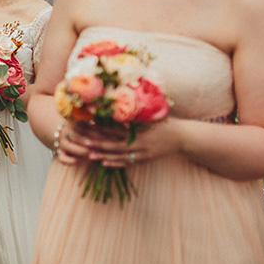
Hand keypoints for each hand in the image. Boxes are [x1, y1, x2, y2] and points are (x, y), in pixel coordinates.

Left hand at [53, 118, 180, 167]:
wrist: (182, 137)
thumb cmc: (165, 122)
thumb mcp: (151, 114)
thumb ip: (136, 110)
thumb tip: (119, 100)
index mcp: (138, 129)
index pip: (114, 127)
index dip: (99, 125)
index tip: (86, 121)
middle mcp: (138, 142)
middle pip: (112, 143)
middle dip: (96, 142)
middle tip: (81, 140)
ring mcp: (141, 152)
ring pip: (118, 155)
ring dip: (102, 154)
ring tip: (88, 154)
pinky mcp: (144, 159)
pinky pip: (127, 162)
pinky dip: (115, 163)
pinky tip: (104, 163)